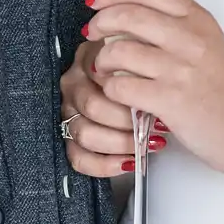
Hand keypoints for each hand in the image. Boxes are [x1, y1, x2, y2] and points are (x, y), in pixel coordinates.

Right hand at [60, 38, 162, 177]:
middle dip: (127, 121)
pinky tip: (128, 162)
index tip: (155, 100)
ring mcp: (68, 111)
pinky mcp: (68, 138)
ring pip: (84, 133)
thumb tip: (154, 92)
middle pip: (93, 106)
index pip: (102, 76)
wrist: (133, 97)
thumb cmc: (140, 77)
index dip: (129, 92)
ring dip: (120, 143)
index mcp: (88, 58)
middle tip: (154, 125)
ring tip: (147, 144)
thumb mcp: (142, 59)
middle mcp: (73, 84)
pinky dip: (104, 164)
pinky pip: (78, 157)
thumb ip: (141, 63)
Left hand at [84, 0, 223, 171]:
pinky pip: (121, 86)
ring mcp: (179, 70)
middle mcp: (189, 38)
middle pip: (127, 15)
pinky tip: (116, 92)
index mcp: (197, 18)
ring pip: (119, 51)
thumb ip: (172, 20)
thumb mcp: (205, 39)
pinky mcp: (170, 100)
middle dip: (100, 22)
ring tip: (103, 68)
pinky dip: (110, 88)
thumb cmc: (221, 84)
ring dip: (101, 60)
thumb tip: (123, 8)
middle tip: (92, 33)